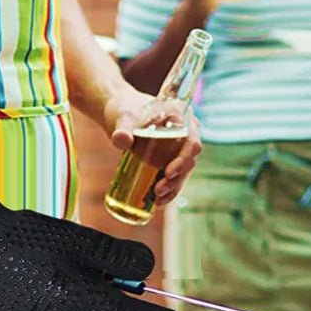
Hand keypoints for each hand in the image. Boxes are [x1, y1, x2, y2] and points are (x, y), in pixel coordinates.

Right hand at [0, 210, 179, 310]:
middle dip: (97, 291)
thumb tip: (147, 269)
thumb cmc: (32, 235)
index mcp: (81, 297)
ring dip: (72, 299)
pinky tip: (30, 287)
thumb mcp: (79, 237)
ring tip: (45, 271)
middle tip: (74, 262)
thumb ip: (117, 255)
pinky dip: (49, 309)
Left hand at [105, 84, 201, 205]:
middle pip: (189, 159)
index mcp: (180, 116)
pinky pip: (175, 174)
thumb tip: (121, 140)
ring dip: (174, 186)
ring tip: (157, 199)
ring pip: (184, 170)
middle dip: (177, 178)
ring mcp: (179, 145)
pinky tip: (158, 201)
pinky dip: (169, 189)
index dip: (183, 159)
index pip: (192, 140)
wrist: (118, 113)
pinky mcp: (170, 156)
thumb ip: (121, 128)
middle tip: (159, 190)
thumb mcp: (121, 117)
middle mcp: (185, 130)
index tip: (168, 173)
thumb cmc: (122, 109)